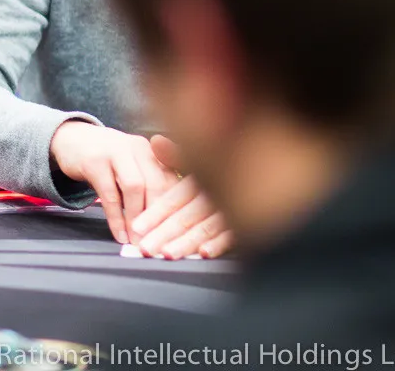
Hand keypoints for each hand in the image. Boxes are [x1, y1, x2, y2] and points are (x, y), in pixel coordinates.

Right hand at [49, 121, 178, 244]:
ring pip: (134, 188)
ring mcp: (115, 151)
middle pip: (156, 184)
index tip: (175, 235)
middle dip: (158, 218)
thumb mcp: (134, 165)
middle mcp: (138, 147)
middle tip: (157, 243)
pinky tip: (119, 234)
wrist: (71, 138)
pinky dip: (116, 218)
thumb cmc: (108, 158)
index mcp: (153, 150)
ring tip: (137, 242)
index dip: (175, 211)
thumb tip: (169, 221)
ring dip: (137, 219)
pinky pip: (109, 195)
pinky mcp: (94, 161)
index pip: (171, 182)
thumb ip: (152, 184)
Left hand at [130, 136, 233, 258]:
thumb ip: (175, 156)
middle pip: (185, 217)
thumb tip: (156, 141)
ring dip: (186, 242)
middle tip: (145, 247)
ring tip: (167, 253)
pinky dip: (219, 244)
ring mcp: (231, 211)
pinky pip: (231, 235)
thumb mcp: (197, 159)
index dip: (154, 213)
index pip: (173, 199)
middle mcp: (214, 196)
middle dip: (164, 233)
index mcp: (199, 182)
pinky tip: (204, 252)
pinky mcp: (245, 225)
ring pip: (205, 228)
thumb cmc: (222, 170)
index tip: (137, 226)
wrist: (256, 171)